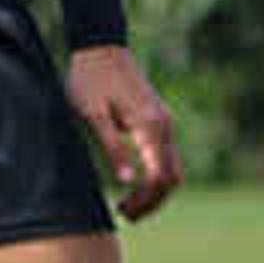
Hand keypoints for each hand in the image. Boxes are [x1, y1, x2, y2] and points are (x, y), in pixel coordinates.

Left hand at [66, 43, 180, 222]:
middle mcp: (163, 125)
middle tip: (125, 215)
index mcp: (149, 126)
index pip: (159, 176)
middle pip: (172, 177)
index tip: (121, 210)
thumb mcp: (92, 115)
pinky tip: (134, 183)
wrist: (100, 47)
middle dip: (152, 202)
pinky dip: (156, 176)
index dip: (144, 200)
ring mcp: (164, 122)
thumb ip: (110, 147)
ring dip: (155, 191)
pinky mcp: (158, 120)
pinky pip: (166, 156)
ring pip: (172, 168)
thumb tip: (126, 181)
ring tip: (128, 205)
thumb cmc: (90, 79)